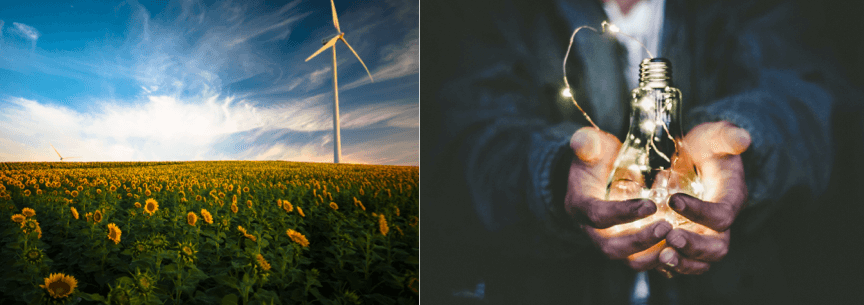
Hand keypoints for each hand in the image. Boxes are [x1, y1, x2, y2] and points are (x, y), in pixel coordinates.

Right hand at [565, 127, 671, 270]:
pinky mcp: (627, 248)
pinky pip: (643, 261)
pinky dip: (662, 259)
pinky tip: (681, 247)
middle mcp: (592, 231)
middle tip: (667, 227)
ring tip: (677, 240)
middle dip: (639, 241)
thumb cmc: (597, 159)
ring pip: (629, 260)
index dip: (622, 213)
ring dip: (653, 255)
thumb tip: (583, 141)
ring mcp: (610, 242)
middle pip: (611, 248)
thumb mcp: (591, 147)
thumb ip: (587, 143)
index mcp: (580, 205)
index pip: (597, 215)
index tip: (651, 205)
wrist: (597, 177)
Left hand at [657, 121, 750, 274]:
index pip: (721, 215)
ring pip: (700, 262)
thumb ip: (727, 136)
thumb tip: (743, 138)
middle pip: (716, 248)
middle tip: (670, 238)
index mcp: (730, 199)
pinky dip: (668, 267)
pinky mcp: (686, 241)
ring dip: (681, 263)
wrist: (696, 158)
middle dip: (694, 247)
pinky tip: (650, 258)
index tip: (673, 200)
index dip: (700, 212)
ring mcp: (703, 235)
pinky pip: (681, 263)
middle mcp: (719, 224)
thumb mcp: (715, 136)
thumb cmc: (706, 146)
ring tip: (661, 256)